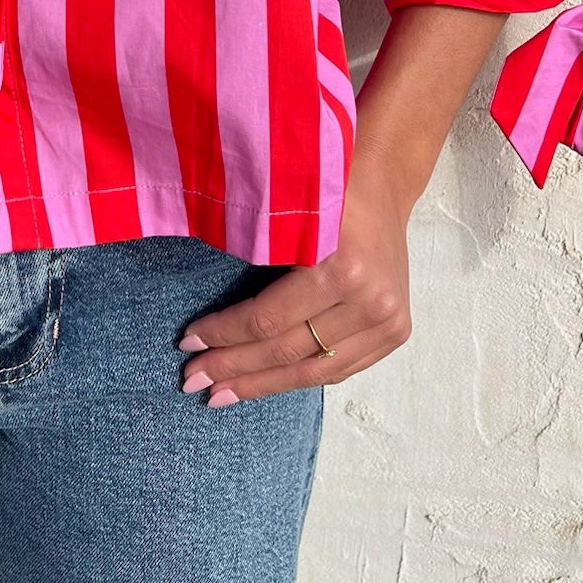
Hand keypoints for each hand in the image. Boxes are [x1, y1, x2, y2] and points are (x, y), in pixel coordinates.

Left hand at [177, 157, 415, 402]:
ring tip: (220, 394)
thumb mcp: (288, 212)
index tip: (187, 341)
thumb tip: (202, 304)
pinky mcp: (396, 333)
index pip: (268, 319)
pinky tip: (265, 384)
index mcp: (342, 268)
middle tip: (192, 381)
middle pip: (287, 350)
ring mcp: (388, 322)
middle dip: (234, 368)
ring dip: (261, 385)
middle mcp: (370, 302)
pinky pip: (339, 370)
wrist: (385, 187)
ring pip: (313, 371)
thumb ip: (254, 251)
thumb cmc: (326, 191)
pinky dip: (298, 378)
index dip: (223, 334)